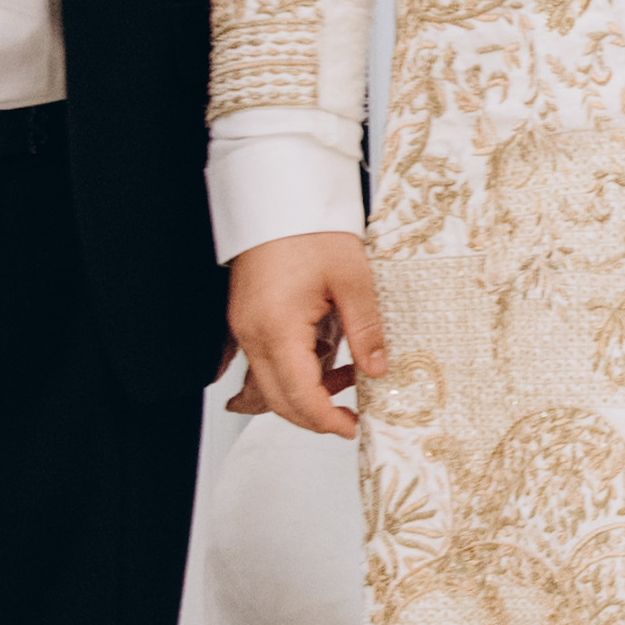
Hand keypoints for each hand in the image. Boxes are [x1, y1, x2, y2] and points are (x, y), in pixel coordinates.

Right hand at [226, 229, 387, 434]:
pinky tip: (330, 358)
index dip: (326, 420)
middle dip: (315, 417)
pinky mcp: (249, 319)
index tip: (354, 429)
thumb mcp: (352, 279)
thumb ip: (366, 330)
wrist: (278, 195)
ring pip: (272, 383)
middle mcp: (253, 334)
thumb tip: (378, 370)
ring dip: (307, 394)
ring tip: (350, 379)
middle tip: (353, 418)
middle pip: (278, 399)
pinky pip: (270, 361)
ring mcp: (246, 328)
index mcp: (277, 328)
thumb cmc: (310, 229)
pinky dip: (297, 371)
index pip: (298, 396)